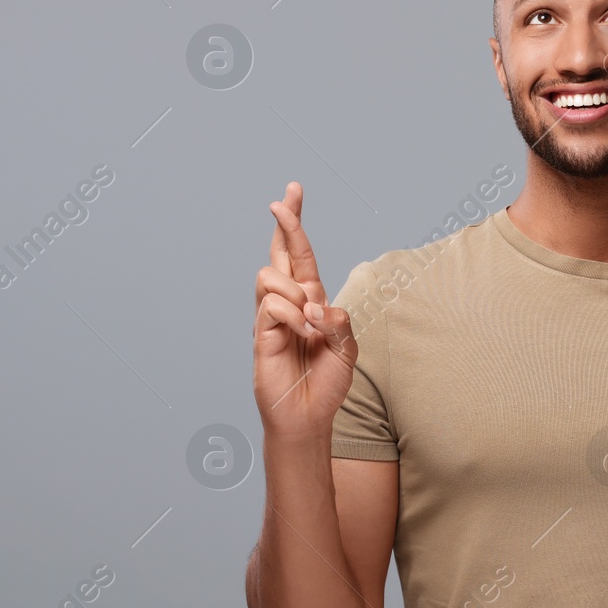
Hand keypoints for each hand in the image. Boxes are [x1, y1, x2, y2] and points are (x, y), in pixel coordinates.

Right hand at [253, 181, 358, 443]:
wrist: (308, 415)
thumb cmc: (326, 382)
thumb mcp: (346, 346)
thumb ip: (338, 320)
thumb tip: (314, 304)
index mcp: (311, 298)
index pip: (300, 253)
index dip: (294, 223)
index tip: (292, 192)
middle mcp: (288, 301)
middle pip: (279, 251)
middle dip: (284, 221)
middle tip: (283, 198)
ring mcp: (271, 315)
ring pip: (271, 275)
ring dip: (295, 291)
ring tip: (309, 322)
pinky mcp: (261, 333)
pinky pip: (273, 305)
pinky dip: (293, 316)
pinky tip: (302, 333)